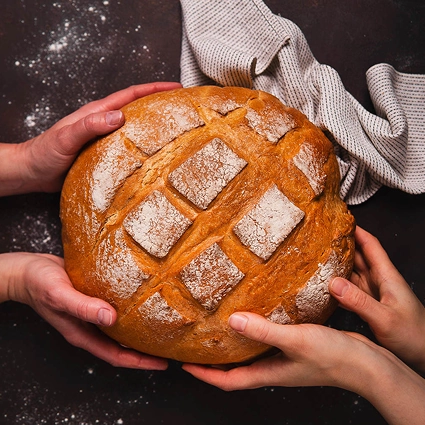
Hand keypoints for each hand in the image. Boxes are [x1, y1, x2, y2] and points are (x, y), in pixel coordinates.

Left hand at [0, 81, 181, 195]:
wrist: (32, 172)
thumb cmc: (45, 154)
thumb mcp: (66, 138)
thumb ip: (89, 125)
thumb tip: (119, 116)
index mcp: (97, 113)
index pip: (130, 96)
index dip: (153, 89)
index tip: (175, 87)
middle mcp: (103, 123)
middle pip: (136, 109)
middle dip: (159, 104)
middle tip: (182, 107)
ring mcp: (105, 138)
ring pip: (134, 129)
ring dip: (153, 126)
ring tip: (174, 131)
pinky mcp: (104, 154)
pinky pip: (129, 147)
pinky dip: (143, 147)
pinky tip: (152, 156)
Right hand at [0, 252, 167, 369]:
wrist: (27, 269)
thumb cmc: (39, 283)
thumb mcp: (60, 295)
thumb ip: (83, 307)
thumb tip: (111, 318)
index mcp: (83, 334)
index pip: (117, 355)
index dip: (140, 361)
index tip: (162, 363)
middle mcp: (90, 327)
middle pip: (123, 344)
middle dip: (145, 348)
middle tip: (170, 344)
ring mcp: (93, 313)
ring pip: (122, 327)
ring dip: (141, 329)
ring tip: (163, 325)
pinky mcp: (95, 298)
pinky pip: (117, 307)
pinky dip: (131, 308)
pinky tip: (144, 300)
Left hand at [183, 313, 375, 390]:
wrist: (366, 363)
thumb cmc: (333, 358)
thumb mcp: (295, 341)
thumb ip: (265, 331)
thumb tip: (233, 322)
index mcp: (270, 374)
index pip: (229, 381)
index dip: (206, 375)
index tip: (185, 365)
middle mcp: (274, 369)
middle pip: (237, 370)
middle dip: (216, 361)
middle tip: (199, 345)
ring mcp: (285, 359)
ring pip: (251, 355)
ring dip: (235, 346)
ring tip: (221, 328)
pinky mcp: (296, 347)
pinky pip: (268, 342)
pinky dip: (257, 333)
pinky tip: (258, 316)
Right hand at [329, 226, 424, 371]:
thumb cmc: (415, 337)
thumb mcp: (385, 319)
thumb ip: (359, 301)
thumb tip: (333, 283)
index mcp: (387, 277)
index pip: (371, 246)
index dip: (357, 231)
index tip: (340, 220)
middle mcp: (380, 282)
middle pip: (358, 256)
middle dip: (342, 244)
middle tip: (321, 236)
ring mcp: (374, 294)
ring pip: (352, 272)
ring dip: (337, 264)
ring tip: (318, 256)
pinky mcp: (369, 307)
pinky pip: (350, 290)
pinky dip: (337, 285)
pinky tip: (324, 286)